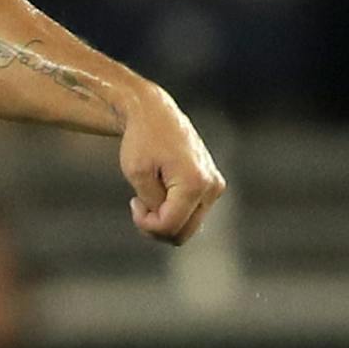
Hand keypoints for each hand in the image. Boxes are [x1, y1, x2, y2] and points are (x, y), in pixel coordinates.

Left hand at [118, 91, 225, 244]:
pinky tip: (159, 193)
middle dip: (157, 226)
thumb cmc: (143, 140)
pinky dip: (174, 211)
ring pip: (189, 226)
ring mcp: (215, 187)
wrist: (156, 114)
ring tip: (147, 197)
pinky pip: (192, 213)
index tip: (134, 203)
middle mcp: (212, 188)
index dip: (146, 224)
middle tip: (138, 205)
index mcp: (194, 183)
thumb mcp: (137, 173)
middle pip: (184, 233)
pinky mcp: (212, 186)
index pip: (171, 226)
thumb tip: (166, 224)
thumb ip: (152, 203)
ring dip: (165, 219)